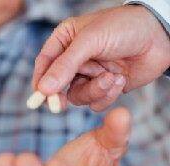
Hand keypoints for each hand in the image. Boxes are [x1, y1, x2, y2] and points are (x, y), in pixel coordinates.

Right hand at [33, 5, 169, 110]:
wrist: (160, 36)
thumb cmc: (123, 28)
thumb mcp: (89, 42)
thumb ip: (65, 66)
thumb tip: (43, 89)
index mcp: (64, 41)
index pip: (44, 64)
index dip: (40, 81)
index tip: (40, 96)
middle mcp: (74, 60)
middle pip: (57, 85)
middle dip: (62, 94)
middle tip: (60, 105)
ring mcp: (89, 74)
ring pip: (77, 96)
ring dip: (94, 90)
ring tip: (111, 76)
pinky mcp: (104, 87)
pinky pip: (95, 102)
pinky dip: (107, 95)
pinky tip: (120, 79)